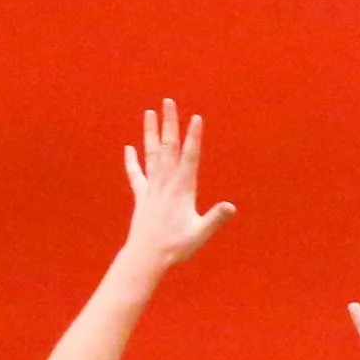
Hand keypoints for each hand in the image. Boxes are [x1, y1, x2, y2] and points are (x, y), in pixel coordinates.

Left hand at [123, 99, 234, 267]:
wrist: (146, 257)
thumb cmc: (175, 247)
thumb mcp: (199, 233)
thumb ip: (215, 219)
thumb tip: (231, 206)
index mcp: (182, 188)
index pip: (189, 157)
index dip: (193, 136)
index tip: (196, 117)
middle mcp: (165, 183)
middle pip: (168, 146)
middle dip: (169, 123)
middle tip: (168, 102)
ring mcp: (151, 188)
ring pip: (151, 154)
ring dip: (150, 132)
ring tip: (149, 112)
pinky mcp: (141, 196)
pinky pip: (135, 175)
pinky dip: (132, 161)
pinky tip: (129, 148)